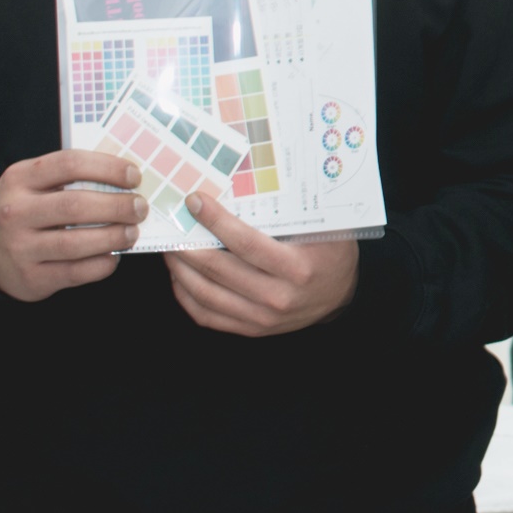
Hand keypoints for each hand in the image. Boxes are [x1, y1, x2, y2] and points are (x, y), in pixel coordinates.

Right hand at [0, 149, 147, 301]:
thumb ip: (69, 177)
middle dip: (117, 206)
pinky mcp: (31, 278)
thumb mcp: (33, 184)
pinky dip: (103, 264)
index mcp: (19, 179)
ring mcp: (20, 248)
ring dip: (114, 237)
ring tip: (132, 232)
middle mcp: (15, 212)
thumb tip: (126, 176)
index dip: (108, 168)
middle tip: (140, 207)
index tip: (134, 176)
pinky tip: (113, 256)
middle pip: (76, 206)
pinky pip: (77, 272)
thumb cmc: (24, 210)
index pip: (69, 164)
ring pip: (77, 243)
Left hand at [168, 195, 359, 336]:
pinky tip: (180, 276)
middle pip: (219, 269)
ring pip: (206, 294)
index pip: (245, 244)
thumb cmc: (330, 255)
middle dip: (188, 244)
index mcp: (296, 269)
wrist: (340, 295)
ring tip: (171, 247)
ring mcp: (262, 318)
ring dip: (181, 269)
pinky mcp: (251, 329)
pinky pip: (207, 315)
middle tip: (172, 223)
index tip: (195, 202)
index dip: (216, 222)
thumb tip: (249, 183)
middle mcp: (278, 297)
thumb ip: (293, 211)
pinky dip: (187, 295)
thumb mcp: (322, 229)